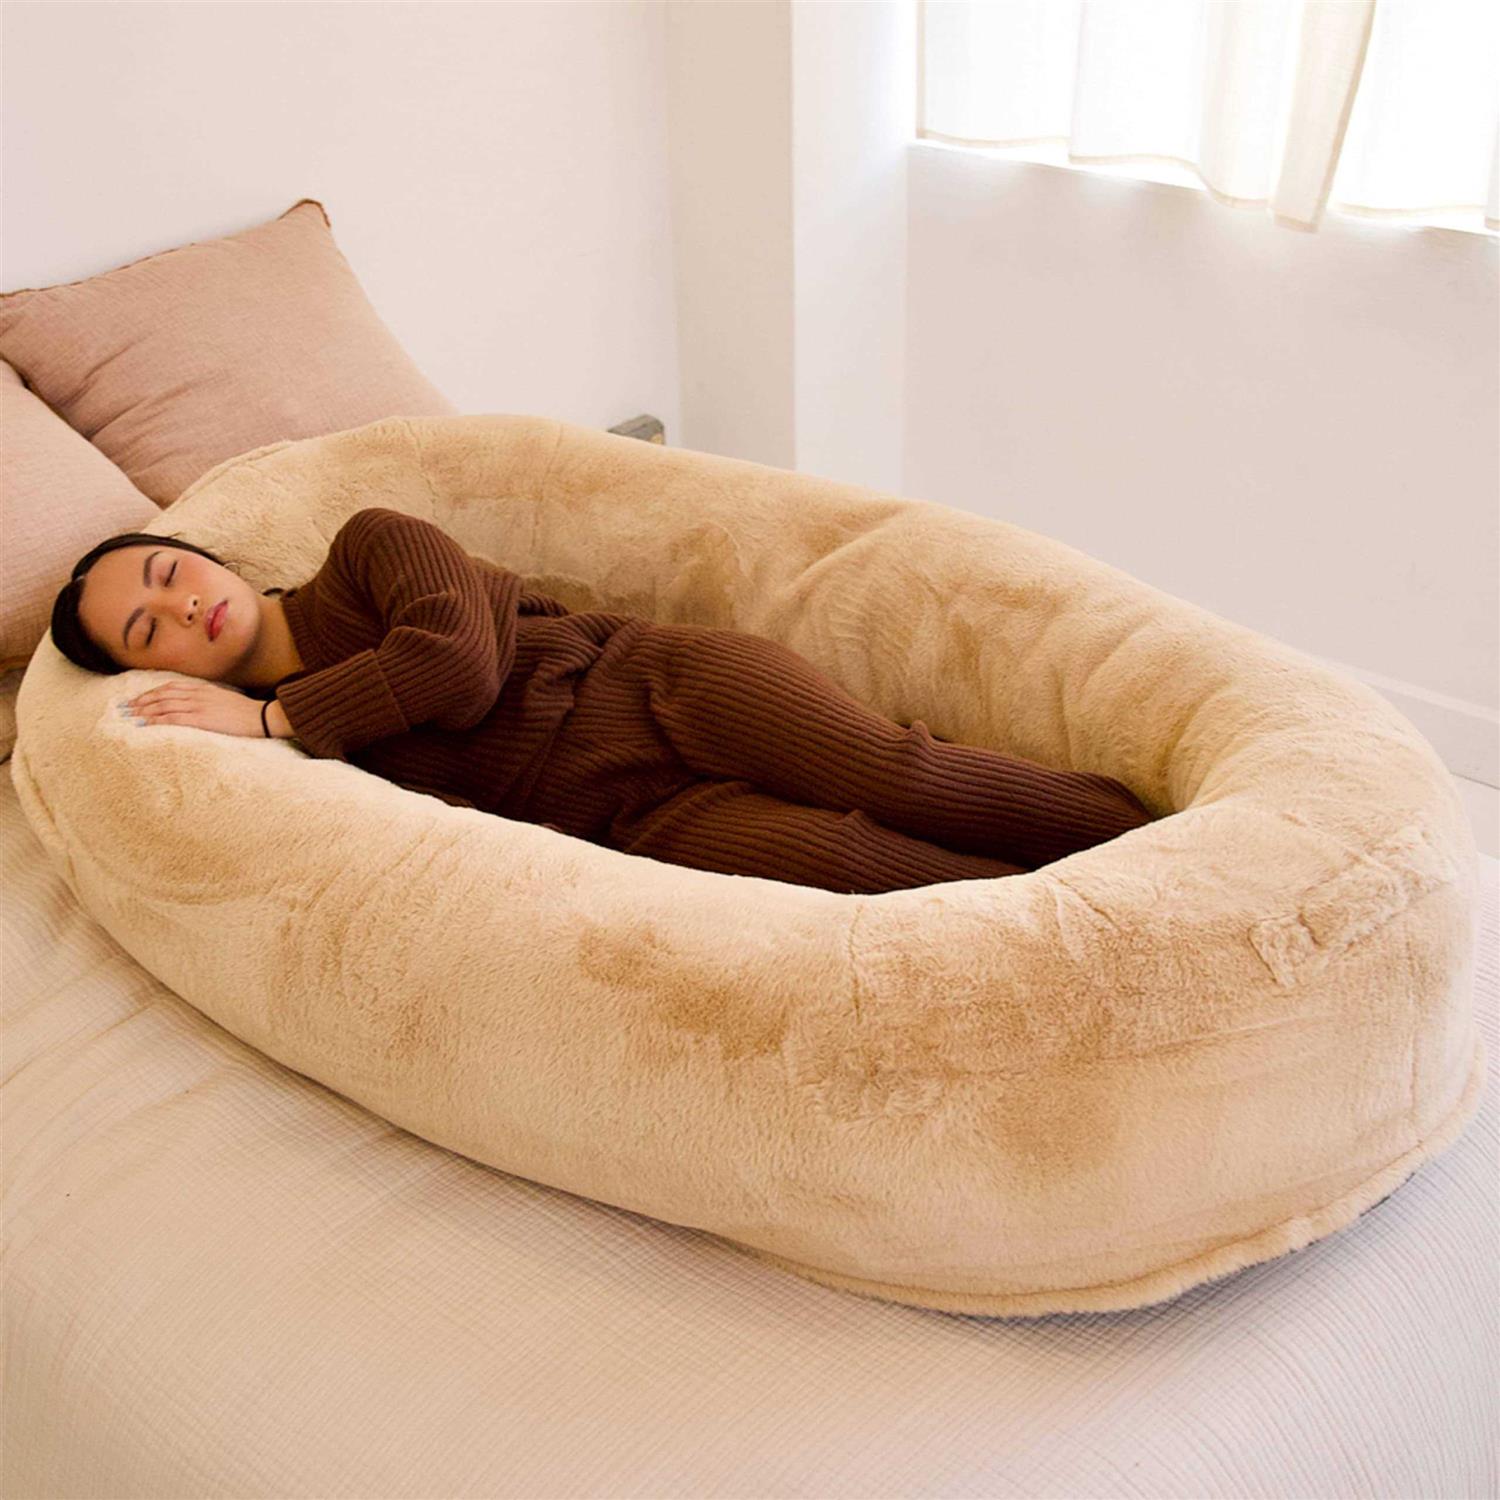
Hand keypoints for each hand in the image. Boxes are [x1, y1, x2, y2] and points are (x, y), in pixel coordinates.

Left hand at [120, 682, 269, 737]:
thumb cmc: (246, 712)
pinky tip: (143, 724)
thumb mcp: (225, 700)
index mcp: (202, 688)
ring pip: (163, 705)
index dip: (150, 693)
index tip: (137, 700)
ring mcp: (198, 706)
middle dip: (141, 701)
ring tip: (128, 716)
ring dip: (143, 710)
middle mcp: (197, 694)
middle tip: (123, 708)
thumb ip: (208, 700)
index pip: (170, 688)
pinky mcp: (201, 719)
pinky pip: (172, 718)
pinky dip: (156, 720)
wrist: (261, 717)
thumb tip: (195, 707)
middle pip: (162, 695)